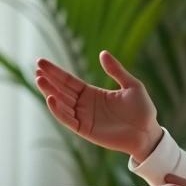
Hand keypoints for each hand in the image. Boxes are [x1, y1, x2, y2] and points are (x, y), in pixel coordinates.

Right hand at [35, 51, 161, 160]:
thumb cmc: (142, 110)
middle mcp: (84, 105)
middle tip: (37, 69)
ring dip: (50, 92)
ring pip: (62, 104)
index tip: (41, 63)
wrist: (148, 132)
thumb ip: (116, 70)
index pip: (69, 81)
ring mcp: (84, 118)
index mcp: (92, 93)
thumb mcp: (131, 85)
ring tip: (40, 80)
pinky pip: (68, 119)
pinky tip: (51, 99)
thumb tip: (103, 53)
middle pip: (62, 90)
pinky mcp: (85, 130)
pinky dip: (58, 110)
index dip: (56, 72)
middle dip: (49, 80)